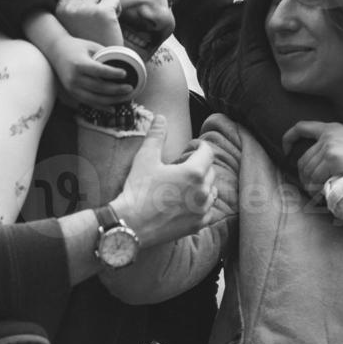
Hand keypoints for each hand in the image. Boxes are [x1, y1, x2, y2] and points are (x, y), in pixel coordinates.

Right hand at [45, 34, 133, 107]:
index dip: (113, 73)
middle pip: (99, 87)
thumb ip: (105, 54)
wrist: (56, 51)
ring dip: (112, 100)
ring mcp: (72, 88)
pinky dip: (102, 107)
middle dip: (116, 90)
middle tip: (130, 88)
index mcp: (79, 64)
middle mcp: (74, 78)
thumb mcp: (91, 46)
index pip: (99, 71)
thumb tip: (125, 59)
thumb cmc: (76, 47)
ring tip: (125, 97)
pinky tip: (113, 108)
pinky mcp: (72, 93)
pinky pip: (89, 103)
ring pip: (95, 99)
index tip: (125, 74)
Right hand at [56, 0, 124, 48]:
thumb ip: (68, 7)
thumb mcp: (72, 24)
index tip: (90, 11)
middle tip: (99, 17)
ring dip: (106, 0)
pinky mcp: (103, 13)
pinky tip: (114, 22)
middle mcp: (71, 9)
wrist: (102, 62)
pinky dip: (117, 7)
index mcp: (61, 11)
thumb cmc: (88, 42)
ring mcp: (86, 10)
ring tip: (105, 19)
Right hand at [111, 115, 218, 246]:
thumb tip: (160, 117)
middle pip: (210, 171)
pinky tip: (187, 203)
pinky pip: (208, 211)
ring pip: (212, 192)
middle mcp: (203, 191)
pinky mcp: (197, 225)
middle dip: (200, 166)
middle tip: (183, 166)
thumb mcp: (145, 158)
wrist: (131, 224)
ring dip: (203, 185)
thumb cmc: (138, 190)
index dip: (199, 147)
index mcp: (194, 172)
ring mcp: (201, 210)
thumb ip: (156, 136)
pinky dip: (201, 205)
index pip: (208, 152)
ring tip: (185, 184)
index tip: (191, 148)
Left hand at [284, 120, 342, 195]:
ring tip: (316, 195)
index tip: (286, 151)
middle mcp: (328, 135)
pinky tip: (317, 195)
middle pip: (303, 159)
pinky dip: (313, 189)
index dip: (288, 139)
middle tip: (311, 189)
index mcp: (332, 128)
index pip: (301, 127)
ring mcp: (329, 146)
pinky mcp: (333, 159)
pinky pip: (315, 177)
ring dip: (308, 186)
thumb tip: (335, 154)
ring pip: (308, 170)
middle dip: (303, 176)